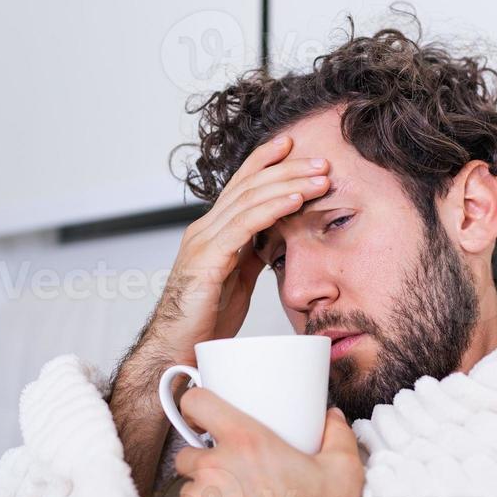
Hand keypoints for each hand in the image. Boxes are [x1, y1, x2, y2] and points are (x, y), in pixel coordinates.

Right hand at [152, 135, 330, 360]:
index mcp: (211, 232)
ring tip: (319, 177)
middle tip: (321, 160)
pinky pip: (244, 226)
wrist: (176, 348)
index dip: (265, 162)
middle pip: (248, 185)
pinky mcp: (207, 259)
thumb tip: (272, 240)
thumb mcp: (235, 280)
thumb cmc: (203, 320)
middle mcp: (204, 229)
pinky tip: (295, 200)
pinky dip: (273, 209)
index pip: (240, 186)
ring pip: (249, 199)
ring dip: (289, 185)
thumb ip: (248, 255)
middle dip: (287, 169)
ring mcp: (203, 241)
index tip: (293, 147)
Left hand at [171, 387, 363, 496]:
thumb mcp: (343, 472)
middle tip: (235, 479)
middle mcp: (215, 470)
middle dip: (206, 463)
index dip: (197, 404)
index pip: (198, 403)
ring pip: (188, 492)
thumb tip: (331, 418)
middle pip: (189, 454)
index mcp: (246, 443)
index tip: (201, 413)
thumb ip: (336, 435)